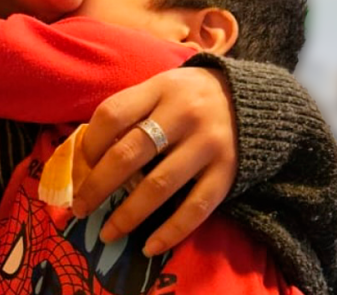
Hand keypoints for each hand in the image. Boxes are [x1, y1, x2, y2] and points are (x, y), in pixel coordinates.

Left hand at [71, 66, 236, 256]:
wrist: (255, 99)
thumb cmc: (191, 97)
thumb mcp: (161, 89)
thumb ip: (132, 112)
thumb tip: (91, 158)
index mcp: (160, 90)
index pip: (112, 115)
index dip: (90, 144)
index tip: (83, 165)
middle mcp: (183, 114)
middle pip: (129, 154)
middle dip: (98, 186)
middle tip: (81, 209)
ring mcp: (207, 143)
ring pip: (159, 185)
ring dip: (128, 215)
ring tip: (108, 233)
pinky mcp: (227, 172)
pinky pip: (195, 207)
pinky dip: (171, 231)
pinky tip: (149, 247)